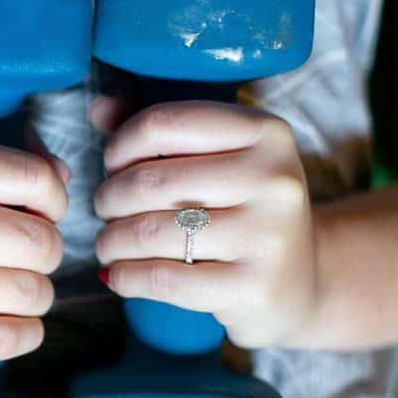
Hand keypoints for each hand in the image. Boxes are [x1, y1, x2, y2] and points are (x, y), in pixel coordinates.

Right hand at [0, 137, 67, 377]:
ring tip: (10, 292)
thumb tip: (65, 178)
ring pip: (29, 291)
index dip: (53, 200)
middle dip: (45, 254)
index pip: (30, 177)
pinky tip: (7, 323)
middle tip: (22, 261)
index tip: (44, 214)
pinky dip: (23, 332)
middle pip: (38, 241)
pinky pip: (9, 336)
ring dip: (34, 296)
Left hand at [89, 96, 320, 349]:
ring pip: (150, 232)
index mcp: (266, 132)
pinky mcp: (253, 287)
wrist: (299, 282)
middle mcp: (274, 179)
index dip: (119, 145)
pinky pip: (163, 278)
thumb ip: (160, 131)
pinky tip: (116, 275)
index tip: (112, 165)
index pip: (164, 123)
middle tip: (105, 210)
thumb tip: (98, 109)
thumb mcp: (219, 159)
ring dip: (110, 241)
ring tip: (107, 244)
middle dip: (108, 199)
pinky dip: (125, 277)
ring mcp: (267, 235)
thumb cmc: (244, 211)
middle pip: (149, 181)